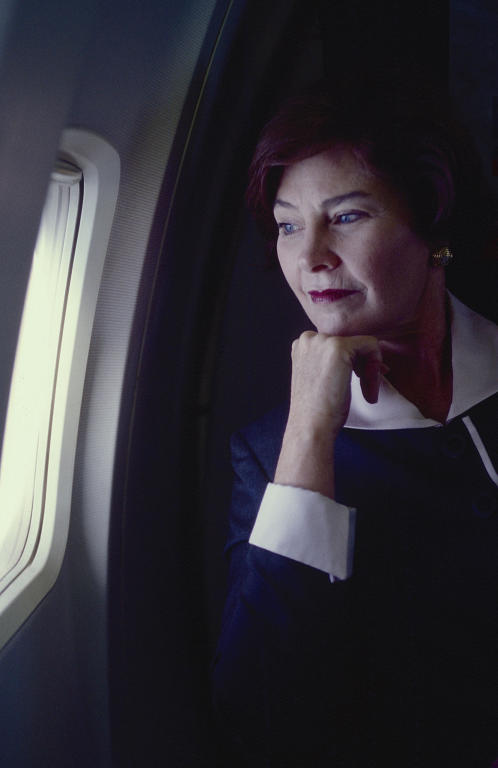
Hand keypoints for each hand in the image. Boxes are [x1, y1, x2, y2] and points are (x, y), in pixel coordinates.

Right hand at [274, 332, 382, 497]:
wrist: (310, 426)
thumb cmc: (317, 410)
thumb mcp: (319, 378)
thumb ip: (329, 362)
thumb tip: (360, 357)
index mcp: (302, 345)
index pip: (339, 343)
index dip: (353, 363)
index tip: (359, 381)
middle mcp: (309, 338)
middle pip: (351, 343)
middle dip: (363, 366)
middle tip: (366, 390)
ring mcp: (322, 341)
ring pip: (363, 344)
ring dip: (370, 369)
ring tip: (367, 393)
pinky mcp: (338, 347)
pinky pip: (371, 345)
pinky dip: (375, 367)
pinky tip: (368, 389)